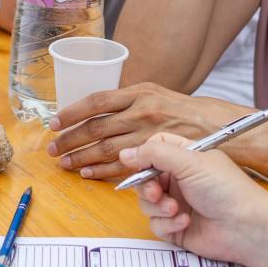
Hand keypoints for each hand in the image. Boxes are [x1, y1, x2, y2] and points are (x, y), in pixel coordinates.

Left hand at [48, 84, 257, 179]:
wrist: (215, 126)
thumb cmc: (180, 110)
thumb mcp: (154, 93)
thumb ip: (127, 100)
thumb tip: (93, 109)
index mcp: (139, 92)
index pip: (97, 101)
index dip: (72, 112)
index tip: (55, 122)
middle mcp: (142, 112)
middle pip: (96, 127)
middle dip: (70, 139)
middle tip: (52, 147)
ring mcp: (148, 136)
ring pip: (105, 149)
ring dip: (80, 157)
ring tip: (64, 162)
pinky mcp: (155, 157)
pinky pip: (122, 166)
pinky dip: (101, 171)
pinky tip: (87, 173)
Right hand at [118, 133, 267, 263]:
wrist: (246, 227)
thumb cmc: (228, 190)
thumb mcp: (190, 162)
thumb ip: (155, 154)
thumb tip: (125, 153)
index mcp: (186, 158)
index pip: (155, 148)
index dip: (144, 156)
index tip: (140, 165)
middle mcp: (180, 179)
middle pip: (145, 177)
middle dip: (147, 186)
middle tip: (156, 192)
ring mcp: (178, 203)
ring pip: (147, 203)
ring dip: (158, 207)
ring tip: (176, 209)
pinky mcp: (176, 227)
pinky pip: (156, 224)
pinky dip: (168, 224)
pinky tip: (186, 223)